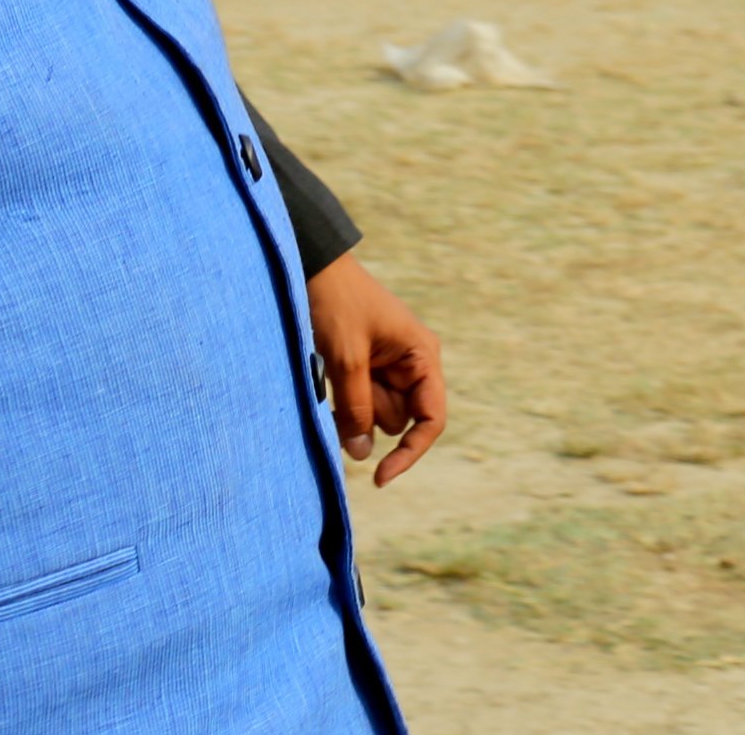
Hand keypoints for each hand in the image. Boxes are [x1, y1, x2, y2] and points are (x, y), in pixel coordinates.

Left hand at [305, 252, 449, 486]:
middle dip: (368, 414)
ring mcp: (390, 366)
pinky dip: (343, 398)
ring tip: (333, 366)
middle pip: (398, 419)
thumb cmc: (337, 303)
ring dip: (352, 405)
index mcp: (422, 356)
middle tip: (342, 379)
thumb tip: (363, 455)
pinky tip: (329, 370)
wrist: (313, 267)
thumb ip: (356, 408)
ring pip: (376, 414)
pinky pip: (360, 401)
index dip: (410, 452)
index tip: (380, 477)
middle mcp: (413, 364)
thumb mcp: (346, 358)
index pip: (430, 419)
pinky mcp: (368, 367)